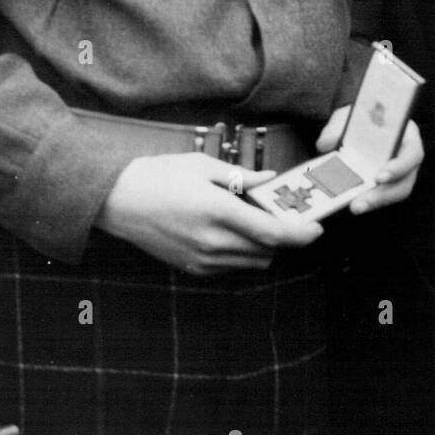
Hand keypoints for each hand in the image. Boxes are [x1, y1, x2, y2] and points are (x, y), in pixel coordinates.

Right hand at [96, 153, 323, 273]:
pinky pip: (231, 267)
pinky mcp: (192, 268)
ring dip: (265, 247)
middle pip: (268, 252)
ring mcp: (201, 260)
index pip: (273, 234)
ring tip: (258, 221)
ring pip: (252, 263)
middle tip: (286, 216)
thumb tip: (270, 179)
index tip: (316, 229)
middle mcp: (213, 242)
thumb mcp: (202, 166)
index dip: (300, 235)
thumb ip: (241, 177)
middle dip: (285, 237)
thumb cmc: (160, 176)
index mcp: (218, 212)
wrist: (118, 202)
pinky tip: (234, 231)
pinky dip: (243, 253)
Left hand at [315, 108, 422, 214]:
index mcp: (407, 135)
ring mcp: (400, 173)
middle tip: (358, 204)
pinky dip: (367, 199)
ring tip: (354, 207)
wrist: (359, 124)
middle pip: (404, 182)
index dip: (400, 167)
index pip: (413, 153)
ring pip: (394, 193)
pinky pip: (381, 195)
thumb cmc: (360, 118)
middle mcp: (407, 157)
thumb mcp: (349, 116)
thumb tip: (325, 144)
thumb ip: (336, 127)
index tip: (379, 178)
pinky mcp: (387, 184)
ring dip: (374, 202)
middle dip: (382, 196)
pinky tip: (350, 202)